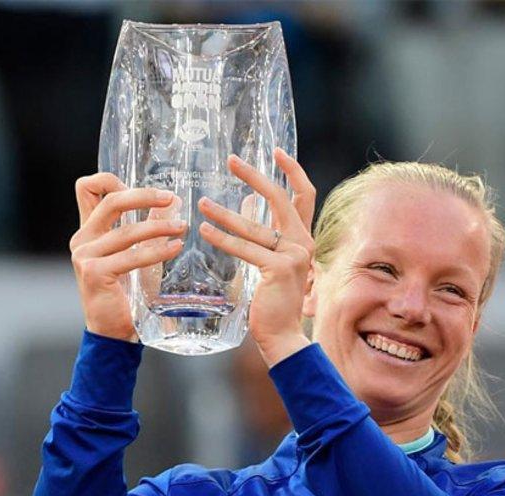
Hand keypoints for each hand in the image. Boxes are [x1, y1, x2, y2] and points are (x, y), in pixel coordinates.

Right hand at [70, 174, 184, 341]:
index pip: (87, 188)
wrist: (114, 330)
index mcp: (89, 230)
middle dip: (144, 196)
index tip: (146, 190)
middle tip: (171, 198)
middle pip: (111, 201)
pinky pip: (131, 256)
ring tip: (182, 227)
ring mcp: (84, 255)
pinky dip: (157, 251)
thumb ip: (148, 227)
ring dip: (159, 227)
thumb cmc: (129, 292)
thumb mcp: (138, 253)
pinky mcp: (94, 273)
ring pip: (126, 231)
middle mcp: (82, 238)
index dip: (111, 180)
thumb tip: (172, 202)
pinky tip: (176, 248)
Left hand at [197, 148, 317, 365]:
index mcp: (303, 239)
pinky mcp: (278, 269)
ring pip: (255, 227)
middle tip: (231, 160)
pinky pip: (245, 248)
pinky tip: (204, 231)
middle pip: (281, 199)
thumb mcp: (271, 262)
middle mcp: (303, 244)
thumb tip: (244, 203)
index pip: (303, 196)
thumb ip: (264, 234)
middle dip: (255, 176)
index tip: (276, 151)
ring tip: (201, 204)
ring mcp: (294, 257)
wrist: (282, 336)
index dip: (292, 171)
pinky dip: (223, 238)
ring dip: (225, 213)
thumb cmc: (273, 301)